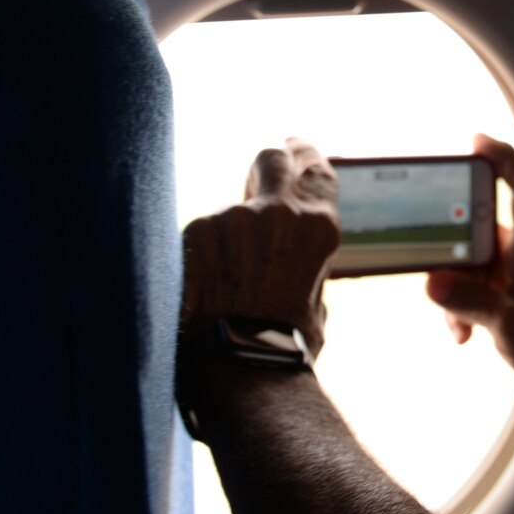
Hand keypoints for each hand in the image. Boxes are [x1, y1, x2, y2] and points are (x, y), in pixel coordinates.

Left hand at [181, 138, 339, 355]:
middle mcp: (278, 213)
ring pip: (228, 210)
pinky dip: (200, 257)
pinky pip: (198, 236)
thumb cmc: (284, 345)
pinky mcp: (196, 232)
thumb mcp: (315, 299)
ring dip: (226, 234)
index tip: (294, 146)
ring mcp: (234, 219)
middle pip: (271, 158)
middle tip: (257, 169)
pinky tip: (202, 289)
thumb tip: (293, 257)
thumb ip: (306, 264)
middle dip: (265, 162)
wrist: (240, 367)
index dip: (304, 153)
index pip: (316, 167)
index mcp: (317, 227)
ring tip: (224, 281)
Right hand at [425, 134, 513, 407]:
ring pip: (475, 266)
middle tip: (430, 252)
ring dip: (457, 290)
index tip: (476, 141)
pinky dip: (464, 309)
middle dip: (454, 247)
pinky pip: (479, 292)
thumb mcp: (509, 327)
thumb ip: (468, 301)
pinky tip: (463, 335)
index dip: (502, 158)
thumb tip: (430, 280)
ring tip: (455, 323)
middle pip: (483, 229)